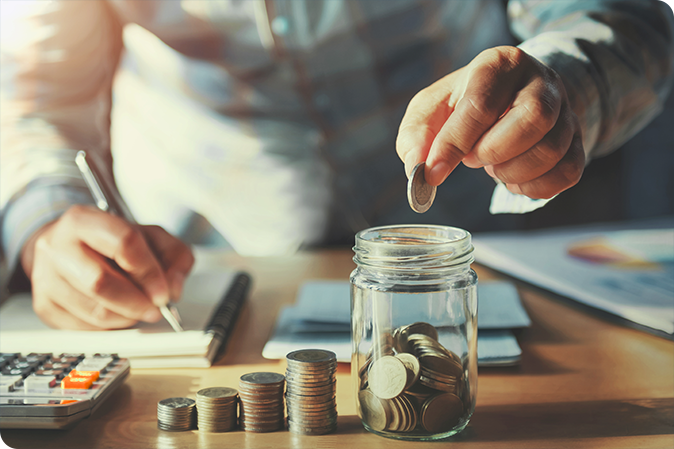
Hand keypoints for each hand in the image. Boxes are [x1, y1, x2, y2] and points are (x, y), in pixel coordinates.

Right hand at [21, 205, 194, 329]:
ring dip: (126, 317)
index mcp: (84, 219)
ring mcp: (45, 276)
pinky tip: (119, 314)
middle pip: (100, 281)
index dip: (149, 272)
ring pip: (93, 310)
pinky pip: (83, 327)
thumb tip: (174, 289)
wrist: (70, 247)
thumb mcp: (151, 237)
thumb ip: (174, 256)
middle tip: (155, 309)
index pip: (123, 243)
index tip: (164, 292)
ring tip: (139, 310)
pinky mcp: (44, 304)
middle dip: (136, 301)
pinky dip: (110, 327)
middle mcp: (57, 245)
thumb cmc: (113, 242)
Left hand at [396, 46, 584, 198]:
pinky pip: (567, 173)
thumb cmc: (465, 102)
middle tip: (472, 158)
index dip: (454, 145)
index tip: (432, 173)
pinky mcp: (578, 140)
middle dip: (492, 151)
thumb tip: (419, 168)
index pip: (481, 106)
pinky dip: (533, 187)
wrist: (510, 96)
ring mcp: (566, 111)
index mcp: (500, 65)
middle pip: (532, 120)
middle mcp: (542, 82)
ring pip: (551, 150)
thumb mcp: (432, 108)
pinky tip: (513, 178)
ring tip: (491, 164)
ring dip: (510, 171)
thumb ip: (417, 135)